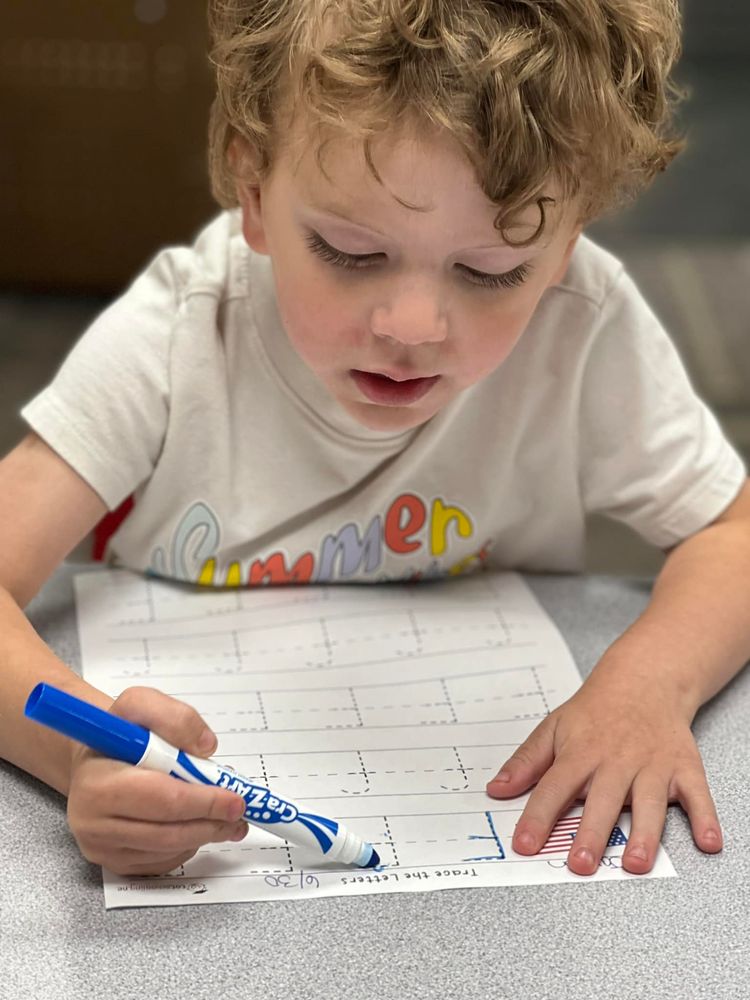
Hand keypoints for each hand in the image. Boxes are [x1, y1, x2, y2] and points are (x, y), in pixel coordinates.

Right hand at [67, 686, 247, 875]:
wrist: (93, 759)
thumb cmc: (117, 733)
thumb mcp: (141, 705)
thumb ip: (175, 718)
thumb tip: (205, 747)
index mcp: (98, 781)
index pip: (162, 799)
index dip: (204, 801)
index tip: (234, 799)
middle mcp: (92, 821)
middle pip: (167, 833)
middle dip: (211, 823)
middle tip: (239, 813)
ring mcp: (100, 847)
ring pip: (167, 851)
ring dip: (204, 836)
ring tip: (227, 819)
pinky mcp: (111, 862)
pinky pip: (160, 862)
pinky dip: (186, 847)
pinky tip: (196, 827)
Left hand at [485, 664, 723, 874]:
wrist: (644, 680)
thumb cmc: (595, 711)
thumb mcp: (554, 728)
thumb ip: (526, 762)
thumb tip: (495, 789)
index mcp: (581, 752)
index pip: (554, 787)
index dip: (537, 816)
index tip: (523, 844)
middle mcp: (617, 760)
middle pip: (601, 799)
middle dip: (590, 832)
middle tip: (579, 864)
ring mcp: (652, 764)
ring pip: (648, 802)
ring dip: (643, 834)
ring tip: (633, 863)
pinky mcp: (683, 767)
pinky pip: (697, 795)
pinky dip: (705, 818)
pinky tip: (708, 842)